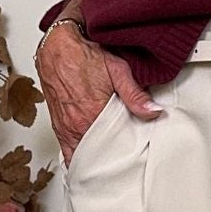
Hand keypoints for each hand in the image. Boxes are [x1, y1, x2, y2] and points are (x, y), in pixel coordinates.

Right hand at [36, 21, 163, 166]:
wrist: (57, 45)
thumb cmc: (83, 54)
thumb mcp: (117, 70)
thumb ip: (135, 95)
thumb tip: (153, 111)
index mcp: (91, 116)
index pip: (110, 151)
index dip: (120, 159)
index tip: (129, 163)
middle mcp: (75, 125)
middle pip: (95, 156)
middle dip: (107, 162)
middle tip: (121, 166)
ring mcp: (64, 126)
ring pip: (79, 155)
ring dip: (92, 160)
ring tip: (106, 164)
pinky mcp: (57, 124)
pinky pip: (66, 150)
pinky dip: (77, 155)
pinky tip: (87, 158)